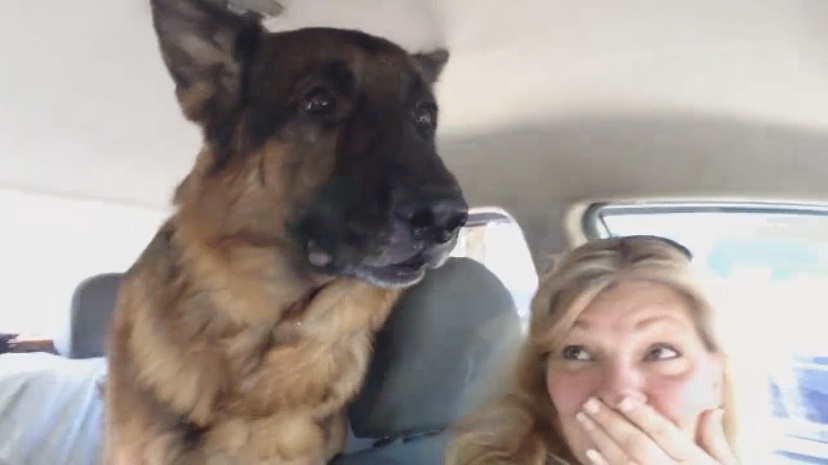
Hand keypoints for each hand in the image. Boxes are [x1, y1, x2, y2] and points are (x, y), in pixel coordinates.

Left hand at [575, 397, 738, 464]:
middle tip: (590, 403)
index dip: (642, 415)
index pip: (664, 433)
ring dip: (601, 439)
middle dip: (611, 422)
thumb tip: (712, 410)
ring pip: (624, 460)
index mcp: (694, 461)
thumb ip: (717, 441)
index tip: (621, 399)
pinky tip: (590, 453)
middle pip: (637, 444)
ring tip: (584, 419)